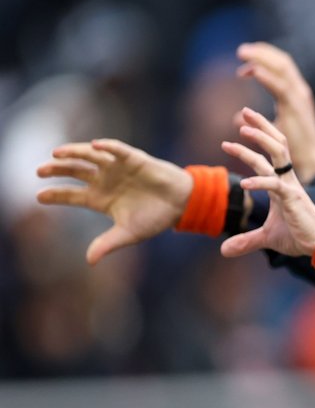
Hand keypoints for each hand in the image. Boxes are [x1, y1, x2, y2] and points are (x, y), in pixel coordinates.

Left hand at [36, 139, 192, 263]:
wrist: (182, 204)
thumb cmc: (156, 218)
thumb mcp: (129, 233)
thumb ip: (108, 244)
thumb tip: (89, 261)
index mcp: (101, 199)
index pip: (72, 195)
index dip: (55, 195)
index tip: (38, 196)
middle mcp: (105, 181)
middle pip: (74, 172)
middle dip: (56, 170)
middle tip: (39, 171)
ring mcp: (117, 168)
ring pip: (90, 157)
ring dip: (73, 153)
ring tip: (56, 153)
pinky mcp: (134, 158)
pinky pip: (117, 150)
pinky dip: (107, 146)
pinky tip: (95, 145)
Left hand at [218, 108, 314, 258]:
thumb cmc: (299, 237)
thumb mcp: (267, 238)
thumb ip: (246, 240)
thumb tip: (224, 250)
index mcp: (282, 183)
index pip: (269, 154)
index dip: (255, 139)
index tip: (239, 127)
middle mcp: (287, 180)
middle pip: (275, 144)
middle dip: (260, 126)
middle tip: (244, 111)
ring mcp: (290, 187)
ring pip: (276, 155)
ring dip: (258, 141)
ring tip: (242, 130)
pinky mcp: (292, 199)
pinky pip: (274, 186)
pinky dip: (259, 182)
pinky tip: (244, 184)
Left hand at [237, 42, 314, 181]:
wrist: (311, 159)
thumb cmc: (295, 147)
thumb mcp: (272, 130)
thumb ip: (257, 121)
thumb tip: (239, 118)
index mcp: (297, 93)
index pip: (282, 66)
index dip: (265, 57)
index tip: (246, 56)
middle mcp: (300, 91)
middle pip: (283, 62)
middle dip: (262, 52)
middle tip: (242, 50)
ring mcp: (299, 98)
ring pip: (282, 69)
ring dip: (262, 59)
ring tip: (243, 55)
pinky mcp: (296, 108)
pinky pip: (280, 87)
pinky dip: (266, 76)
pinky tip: (253, 71)